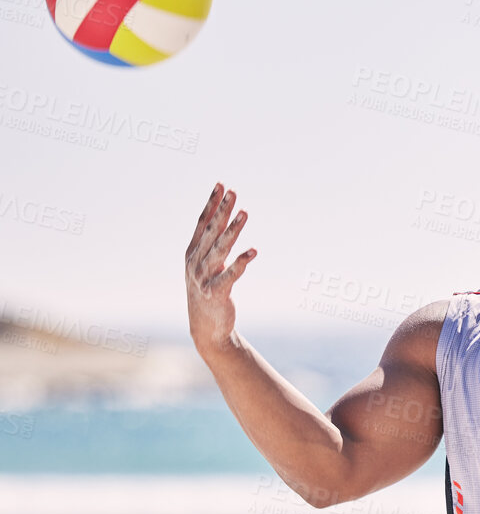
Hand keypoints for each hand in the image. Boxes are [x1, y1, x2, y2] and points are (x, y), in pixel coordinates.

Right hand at [186, 182, 256, 353]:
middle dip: (223, 210)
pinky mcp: (215, 293)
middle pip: (212, 231)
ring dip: (233, 230)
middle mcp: (195, 262)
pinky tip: (253, 251)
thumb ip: (211, 244)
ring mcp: (204, 277)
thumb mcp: (204, 266)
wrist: (206, 328)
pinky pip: (230, 276)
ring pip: (220, 249)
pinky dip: (241, 263)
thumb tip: (221, 220)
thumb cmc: (208, 293)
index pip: (202, 223)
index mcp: (192, 253)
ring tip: (245, 213)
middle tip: (234, 192)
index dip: (211, 204)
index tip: (221, 185)